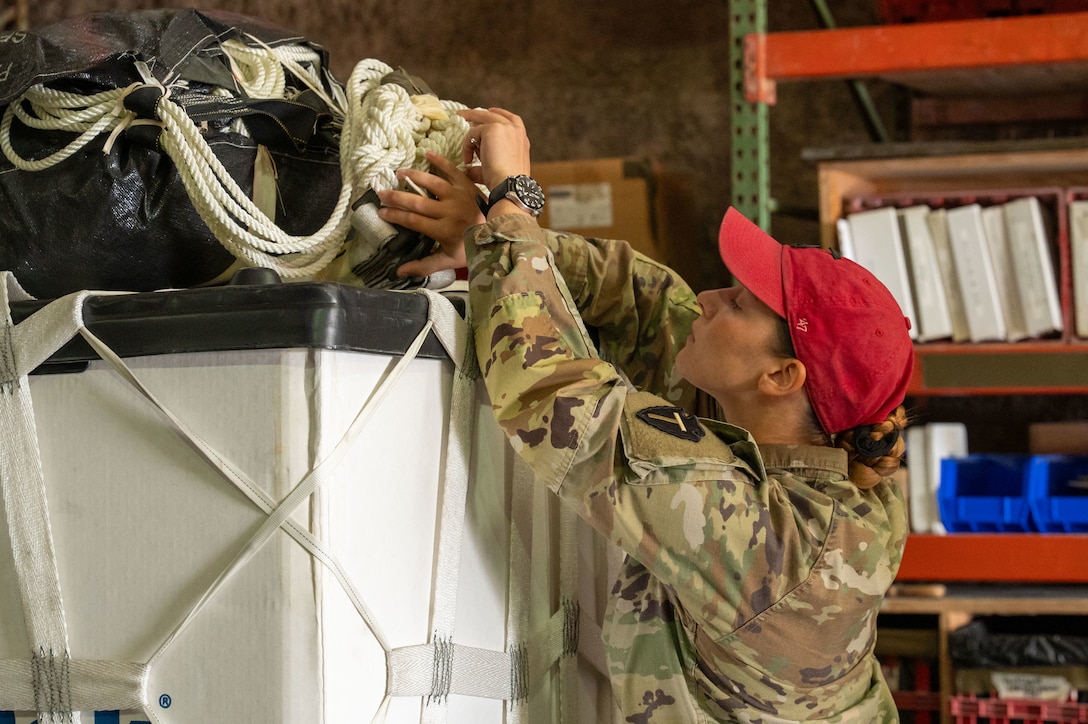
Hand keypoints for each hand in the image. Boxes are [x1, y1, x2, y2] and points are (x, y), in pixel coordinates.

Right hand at [377, 152, 482, 278]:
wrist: (501, 232)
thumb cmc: (472, 247)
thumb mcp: (448, 260)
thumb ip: (424, 265)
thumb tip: (399, 272)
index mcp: (443, 230)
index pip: (413, 221)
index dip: (396, 216)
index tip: (381, 212)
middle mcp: (449, 211)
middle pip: (417, 202)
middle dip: (397, 197)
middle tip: (381, 193)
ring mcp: (458, 196)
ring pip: (431, 183)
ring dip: (413, 176)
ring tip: (398, 173)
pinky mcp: (467, 185)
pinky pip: (452, 170)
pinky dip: (440, 161)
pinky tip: (427, 154)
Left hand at [458, 107, 532, 190]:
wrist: (509, 184)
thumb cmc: (504, 183)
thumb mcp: (496, 170)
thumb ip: (484, 164)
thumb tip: (468, 168)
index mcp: (521, 140)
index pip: (512, 120)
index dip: (500, 113)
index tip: (490, 111)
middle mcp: (516, 131)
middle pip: (494, 114)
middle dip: (477, 113)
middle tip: (463, 114)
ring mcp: (505, 127)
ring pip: (481, 121)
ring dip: (469, 128)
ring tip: (458, 129)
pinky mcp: (493, 128)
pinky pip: (473, 133)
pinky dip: (467, 146)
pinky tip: (467, 160)